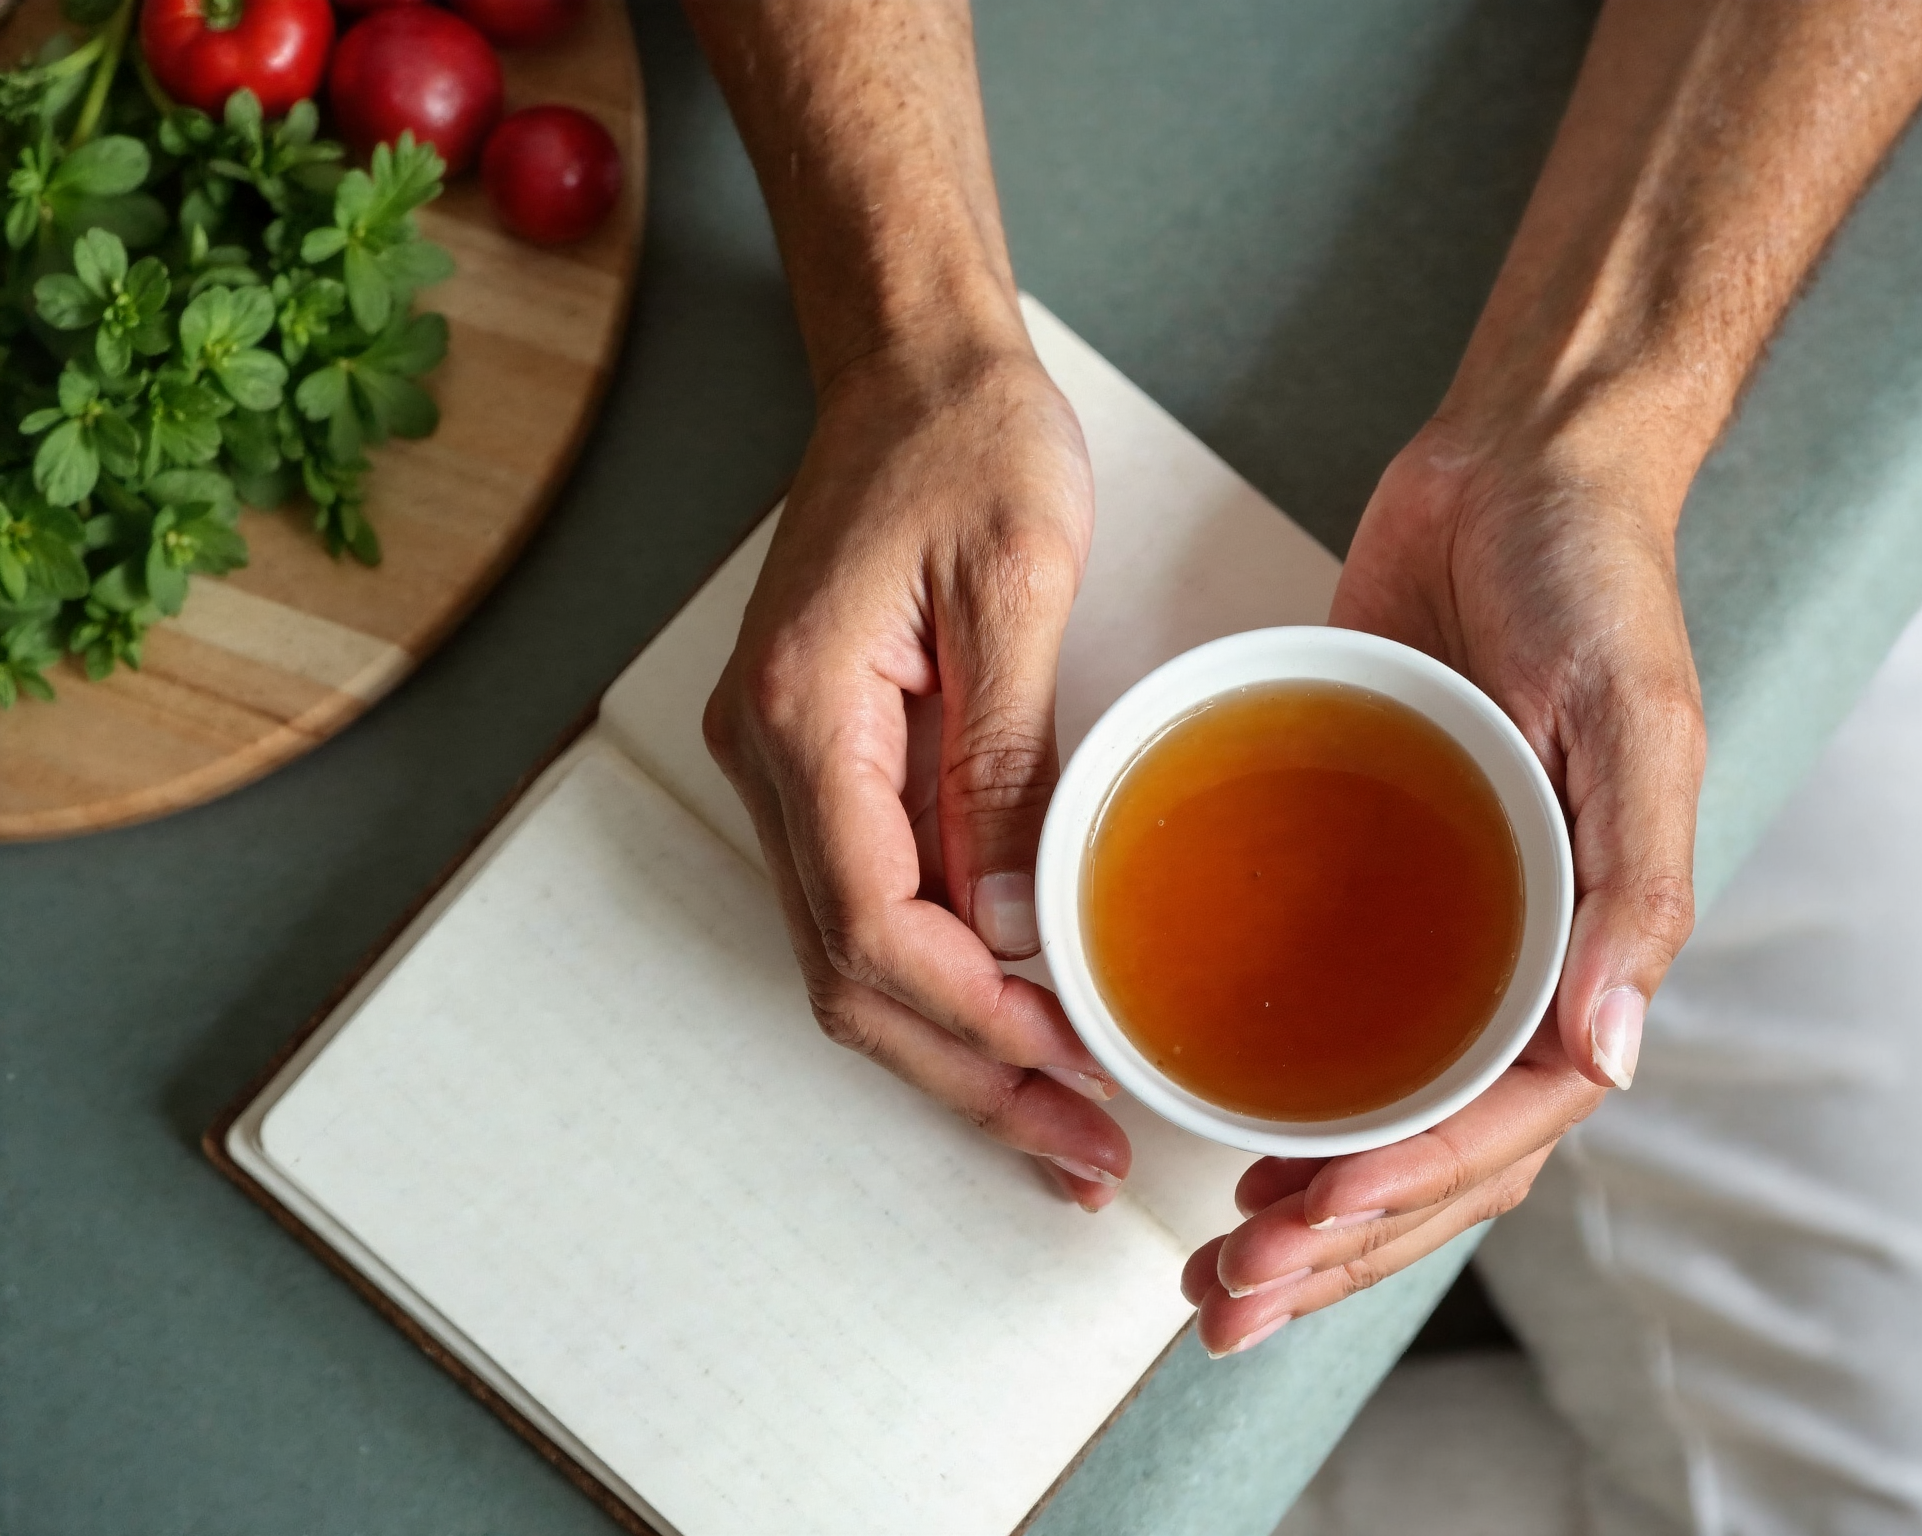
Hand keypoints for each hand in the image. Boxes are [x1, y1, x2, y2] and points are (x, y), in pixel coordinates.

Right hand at [703, 337, 1131, 1208]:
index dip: (975, 1022)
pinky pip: (867, 904)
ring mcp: (783, 765)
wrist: (909, 370)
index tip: (1074, 1071)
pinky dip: (940, 980)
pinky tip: (1017, 1015)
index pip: (875, 926)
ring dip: (952, 1046)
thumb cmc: (968, 442)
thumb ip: (1007, 756)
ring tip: (1061, 1114)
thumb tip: (1020, 920)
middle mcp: (768, 756)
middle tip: (1079, 1150)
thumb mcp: (1015, 582)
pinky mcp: (818, 761)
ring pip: (850, 958)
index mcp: (805, 713)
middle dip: (965, 1075)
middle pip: (849, 976)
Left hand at [1183, 420, 1706, 1350]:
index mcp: (1583, 948)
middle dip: (1334, 1242)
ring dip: (1298, 1200)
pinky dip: (1275, 1081)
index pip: (1498, 1123)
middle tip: (1225, 1298)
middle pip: (1426, 1149)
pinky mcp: (1358, 871)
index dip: (1404, 1188)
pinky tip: (1206, 1113)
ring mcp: (1430, 926)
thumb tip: (1608, 1055)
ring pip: (1370, 1106)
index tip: (1298, 1216)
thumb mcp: (1635, 718)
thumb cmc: (1596, 584)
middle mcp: (1508, 959)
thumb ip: (1632, 886)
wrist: (1516, 473)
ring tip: (1213, 1264)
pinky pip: (1320, 1004)